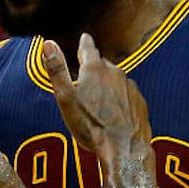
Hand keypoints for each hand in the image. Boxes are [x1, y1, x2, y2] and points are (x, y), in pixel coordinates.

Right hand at [42, 33, 151, 160]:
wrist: (123, 149)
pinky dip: (120, 100)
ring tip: (98, 104)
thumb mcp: (66, 99)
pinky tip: (114, 115)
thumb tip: (48, 43)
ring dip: (107, 86)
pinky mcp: (140, 101)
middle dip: (94, 70)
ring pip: (115, 80)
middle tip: (85, 83)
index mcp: (94, 69)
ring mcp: (130, 87)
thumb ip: (57, 70)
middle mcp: (115, 72)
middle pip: (102, 65)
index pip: (88, 48)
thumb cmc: (90, 126)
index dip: (84, 43)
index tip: (85, 38)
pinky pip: (127, 95)